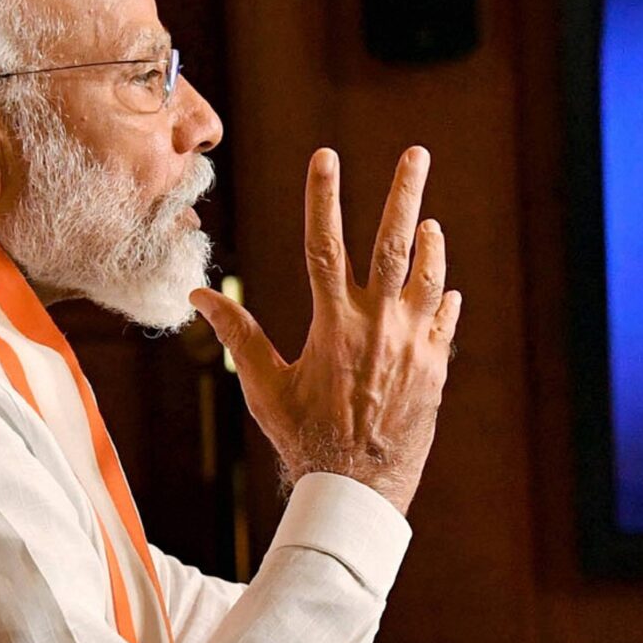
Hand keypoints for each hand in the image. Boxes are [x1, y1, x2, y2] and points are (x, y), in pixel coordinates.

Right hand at [189, 147, 460, 513]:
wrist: (358, 489)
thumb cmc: (304, 439)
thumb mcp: (264, 387)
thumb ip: (238, 335)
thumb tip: (197, 296)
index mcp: (333, 323)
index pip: (325, 243)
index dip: (324, 196)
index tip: (327, 155)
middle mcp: (378, 325)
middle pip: (395, 243)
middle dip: (404, 192)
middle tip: (418, 153)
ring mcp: (414, 344)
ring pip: (428, 276)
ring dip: (431, 244)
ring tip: (429, 220)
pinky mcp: (436, 368)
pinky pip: (445, 322)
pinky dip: (442, 299)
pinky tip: (442, 289)